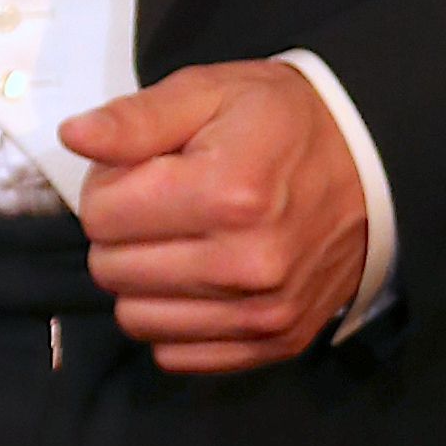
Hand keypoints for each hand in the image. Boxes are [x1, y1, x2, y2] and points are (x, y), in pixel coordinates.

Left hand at [60, 59, 368, 372]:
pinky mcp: (275, 342)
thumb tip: (74, 137)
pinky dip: (173, 319)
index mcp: (227, 193)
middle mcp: (247, 264)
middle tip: (163, 202)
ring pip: (135, 317)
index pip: (100, 214)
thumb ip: (137, 118)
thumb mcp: (208, 91)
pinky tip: (199, 278)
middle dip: (121, 232)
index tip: (144, 170)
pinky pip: (175, 354)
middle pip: (110, 270)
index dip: (108, 184)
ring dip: (143, 279)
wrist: (371, 163)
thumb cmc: (281, 122)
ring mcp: (264, 312)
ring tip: (181, 238)